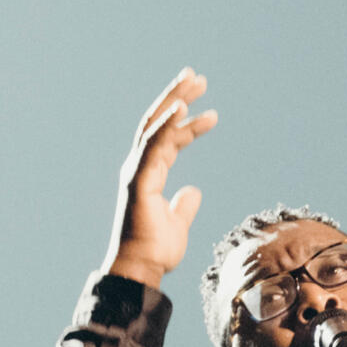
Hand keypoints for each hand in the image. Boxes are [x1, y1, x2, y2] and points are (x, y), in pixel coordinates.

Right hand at [106, 69, 216, 287]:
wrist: (141, 269)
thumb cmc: (155, 250)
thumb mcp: (178, 222)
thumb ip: (185, 205)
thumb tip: (193, 191)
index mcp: (147, 175)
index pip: (166, 139)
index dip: (186, 122)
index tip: (210, 111)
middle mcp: (138, 168)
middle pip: (157, 123)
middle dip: (176, 97)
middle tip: (197, 76)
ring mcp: (136, 172)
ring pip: (154, 126)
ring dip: (175, 100)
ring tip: (196, 81)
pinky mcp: (138, 180)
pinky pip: (152, 146)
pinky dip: (166, 125)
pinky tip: (182, 107)